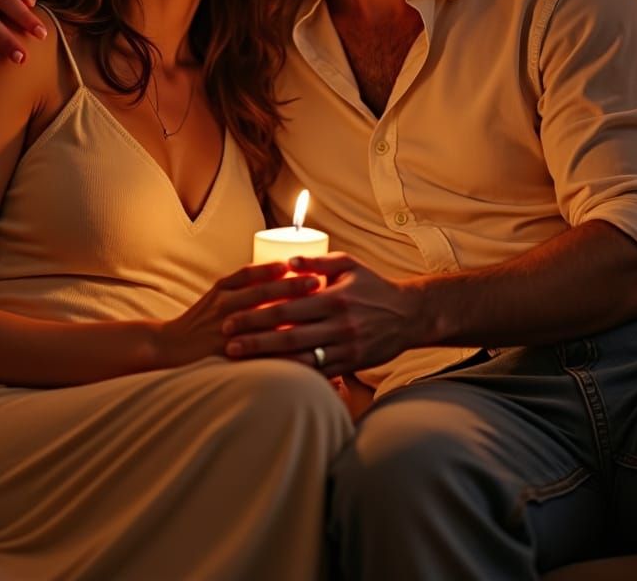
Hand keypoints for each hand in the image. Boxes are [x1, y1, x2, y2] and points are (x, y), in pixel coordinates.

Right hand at [160, 262, 320, 367]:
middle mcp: (224, 305)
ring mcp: (225, 330)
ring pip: (261, 321)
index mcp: (223, 288)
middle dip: (291, 287)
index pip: (252, 273)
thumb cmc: (202, 319)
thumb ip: (246, 283)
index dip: (277, 268)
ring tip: (315, 313)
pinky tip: (299, 349)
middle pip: (261, 293)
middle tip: (317, 281)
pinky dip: (278, 349)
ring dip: (289, 316)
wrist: (170, 346)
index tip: (302, 262)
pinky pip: (257, 350)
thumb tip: (284, 270)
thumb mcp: (219, 294)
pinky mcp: (227, 353)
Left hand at [221, 252, 430, 376]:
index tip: (231, 318)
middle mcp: (339, 325)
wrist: (409, 314)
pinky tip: (273, 375)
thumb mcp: (349, 264)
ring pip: (301, 358)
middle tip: (226, 343)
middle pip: (288, 336)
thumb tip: (286, 261)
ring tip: (241, 362)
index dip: (257, 315)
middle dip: (255, 341)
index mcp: (333, 298)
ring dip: (269, 360)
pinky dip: (294, 373)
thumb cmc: (373, 286)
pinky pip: (319, 372)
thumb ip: (317, 261)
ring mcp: (345, 347)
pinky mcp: (351, 364)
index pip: (287, 308)